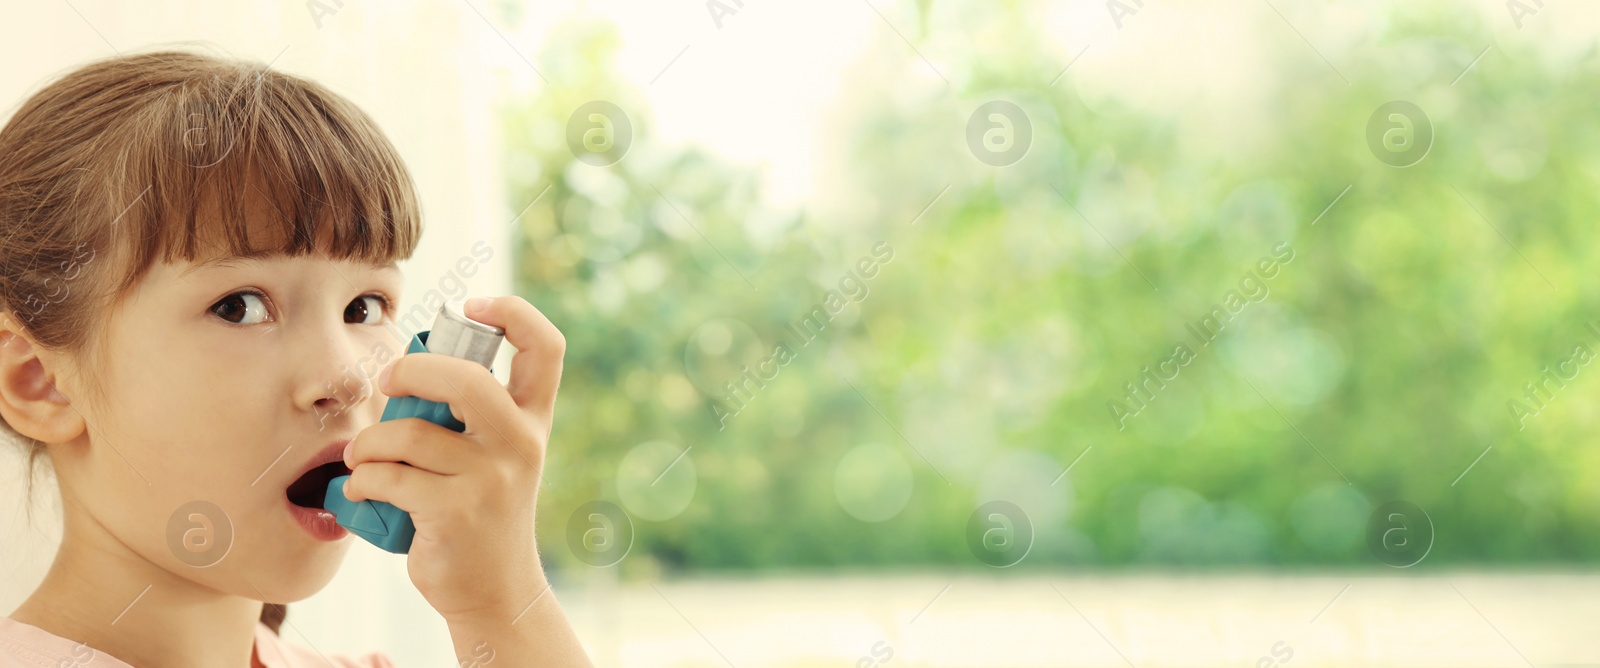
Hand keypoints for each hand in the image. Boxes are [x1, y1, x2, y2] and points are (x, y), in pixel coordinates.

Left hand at [341, 295, 564, 622]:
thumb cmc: (480, 511)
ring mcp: (492, 478)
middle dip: (411, 372)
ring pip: (410, 433)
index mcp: (533, 419)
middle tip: (387, 383)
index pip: (546, 347)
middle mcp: (521, 443)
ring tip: (361, 458)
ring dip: (368, 443)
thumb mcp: (495, 456)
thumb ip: (470, 413)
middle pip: (467, 378)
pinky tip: (361, 489)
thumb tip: (407, 367)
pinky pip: (389, 476)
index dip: (513, 312)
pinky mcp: (456, 512)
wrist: (494, 589)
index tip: (474, 307)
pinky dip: (362, 480)